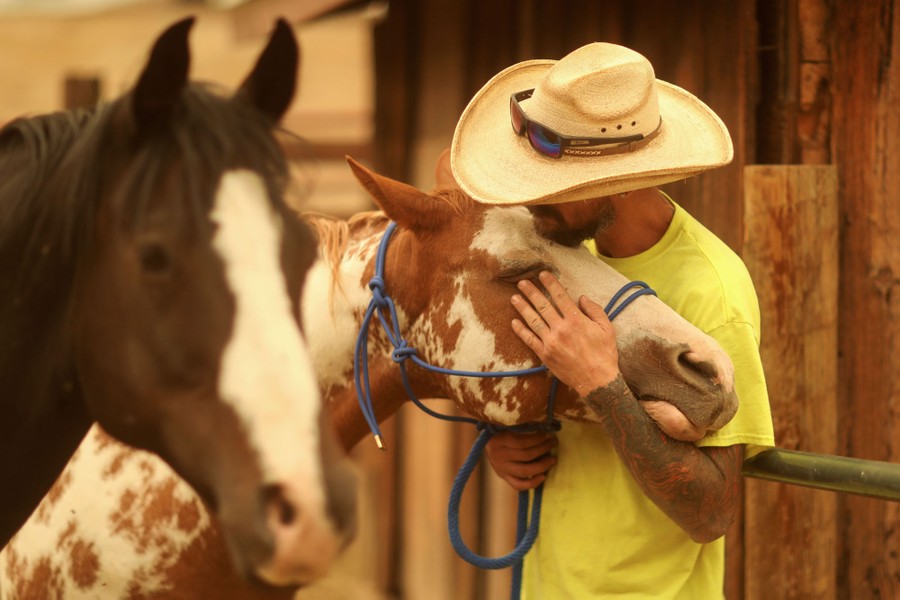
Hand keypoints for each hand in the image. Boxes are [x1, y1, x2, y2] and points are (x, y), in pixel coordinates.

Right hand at [484, 430, 557, 491]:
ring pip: (525, 471)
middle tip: (554, 442)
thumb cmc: (499, 428)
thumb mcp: (505, 424)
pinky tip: (543, 476)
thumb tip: (543, 425)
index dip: (538, 439)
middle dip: (543, 449)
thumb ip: (519, 425)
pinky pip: (518, 485)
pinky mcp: (503, 476)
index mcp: (498, 441)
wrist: (484, 440)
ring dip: (542, 465)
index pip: (522, 442)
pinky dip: (532, 483)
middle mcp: (499, 456)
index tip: (549, 434)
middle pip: (526, 456)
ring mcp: (501, 468)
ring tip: (553, 459)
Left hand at [511, 271, 619, 396]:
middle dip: (531, 292)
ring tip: (514, 297)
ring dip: (522, 308)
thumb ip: (594, 310)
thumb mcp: (606, 328)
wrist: (597, 381)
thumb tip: (581, 298)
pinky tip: (514, 322)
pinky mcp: (545, 355)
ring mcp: (551, 342)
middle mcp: (561, 329)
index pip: (560, 296)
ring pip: (533, 320)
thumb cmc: (604, 353)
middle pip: (543, 306)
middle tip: (522, 282)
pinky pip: (530, 340)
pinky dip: (521, 330)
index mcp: (576, 320)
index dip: (550, 284)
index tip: (542, 274)